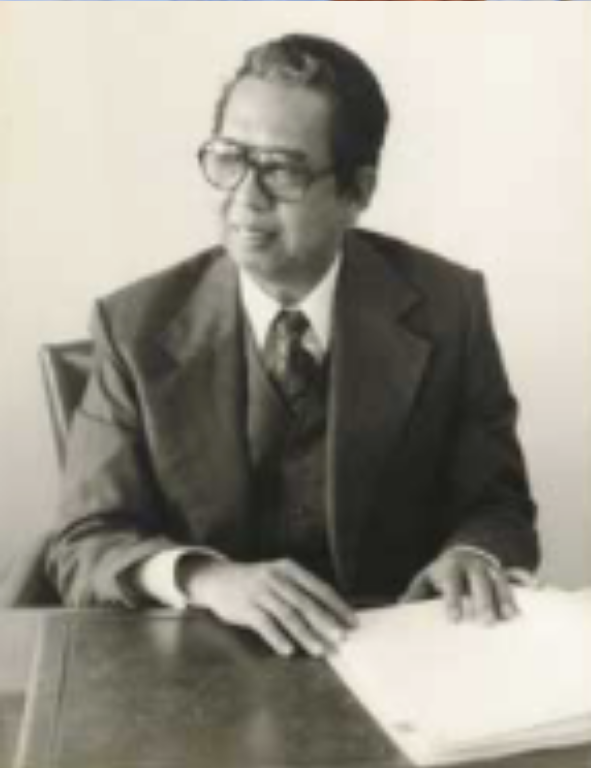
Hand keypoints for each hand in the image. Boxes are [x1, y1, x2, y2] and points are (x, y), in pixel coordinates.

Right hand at [180, 557, 357, 656]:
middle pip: (305, 603)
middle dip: (325, 622)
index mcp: (290, 569)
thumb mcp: (279, 576)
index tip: (352, 623)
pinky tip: (288, 651)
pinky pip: (265, 624)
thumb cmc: (256, 582)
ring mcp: (260, 591)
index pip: (319, 588)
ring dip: (305, 634)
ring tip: (319, 650)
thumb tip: (331, 616)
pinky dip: (278, 638)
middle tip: (341, 639)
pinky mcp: (245, 607)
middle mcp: (277, 578)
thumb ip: (300, 591)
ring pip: (288, 615)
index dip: (337, 606)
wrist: (217, 578)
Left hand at [400, 549, 518, 624]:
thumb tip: (401, 608)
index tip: (454, 619)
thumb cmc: (442, 574)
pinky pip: (511, 582)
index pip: (452, 582)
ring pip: (498, 581)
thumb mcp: (427, 578)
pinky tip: (521, 610)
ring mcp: (489, 569)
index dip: (453, 600)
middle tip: (485, 621)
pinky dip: (516, 593)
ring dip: (503, 598)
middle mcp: (472, 566)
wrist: (466, 552)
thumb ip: (416, 593)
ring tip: (508, 617)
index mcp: (451, 567)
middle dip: (482, 600)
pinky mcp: (502, 574)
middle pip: (478, 581)